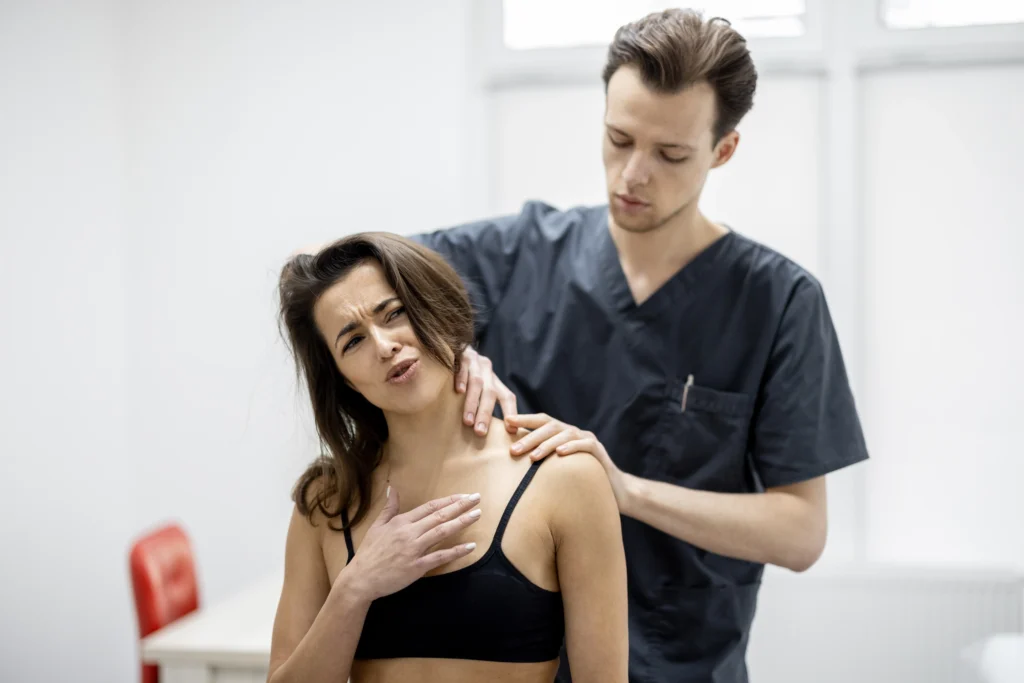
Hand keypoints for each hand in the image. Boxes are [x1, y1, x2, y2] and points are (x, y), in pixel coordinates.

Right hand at [342, 489, 482, 600]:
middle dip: (460, 506)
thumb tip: (393, 488)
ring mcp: (414, 549)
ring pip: (442, 532)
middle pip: (439, 516)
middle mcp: (410, 533)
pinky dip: (456, 551)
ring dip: (461, 522)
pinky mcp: (417, 567)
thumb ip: (389, 507)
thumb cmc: (369, 552)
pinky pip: (440, 557)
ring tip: (476, 515)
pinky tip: (470, 546)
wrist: (361, 578)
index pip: (430, 507)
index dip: (448, 500)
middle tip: (476, 498)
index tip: (463, 495)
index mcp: (401, 522)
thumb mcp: (377, 526)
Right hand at [455, 346, 517, 435]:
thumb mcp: (479, 386)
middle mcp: (487, 371)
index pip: (507, 397)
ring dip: (473, 403)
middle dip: (486, 414)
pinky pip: (461, 367)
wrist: (454, 344)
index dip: (510, 412)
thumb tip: (484, 432)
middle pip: (490, 393)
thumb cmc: (466, 374)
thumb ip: (483, 403)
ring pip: (477, 383)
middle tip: (480, 433)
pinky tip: (458, 391)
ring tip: (468, 421)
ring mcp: (474, 362)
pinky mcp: (460, 355)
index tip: (511, 431)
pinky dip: (461, 379)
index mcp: (494, 380)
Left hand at [505, 413, 630, 510]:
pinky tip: (560, 453)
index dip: (524, 419)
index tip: (505, 423)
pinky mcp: (598, 450)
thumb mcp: (557, 469)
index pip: (541, 421)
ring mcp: (587, 439)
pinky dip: (571, 447)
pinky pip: (584, 444)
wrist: (613, 490)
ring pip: (565, 434)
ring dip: (547, 444)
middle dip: (530, 436)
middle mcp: (574, 432)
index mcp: (562, 434)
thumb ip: (541, 460)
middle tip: (513, 450)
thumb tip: (512, 459)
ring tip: (533, 456)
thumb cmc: (579, 480)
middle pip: (550, 426)